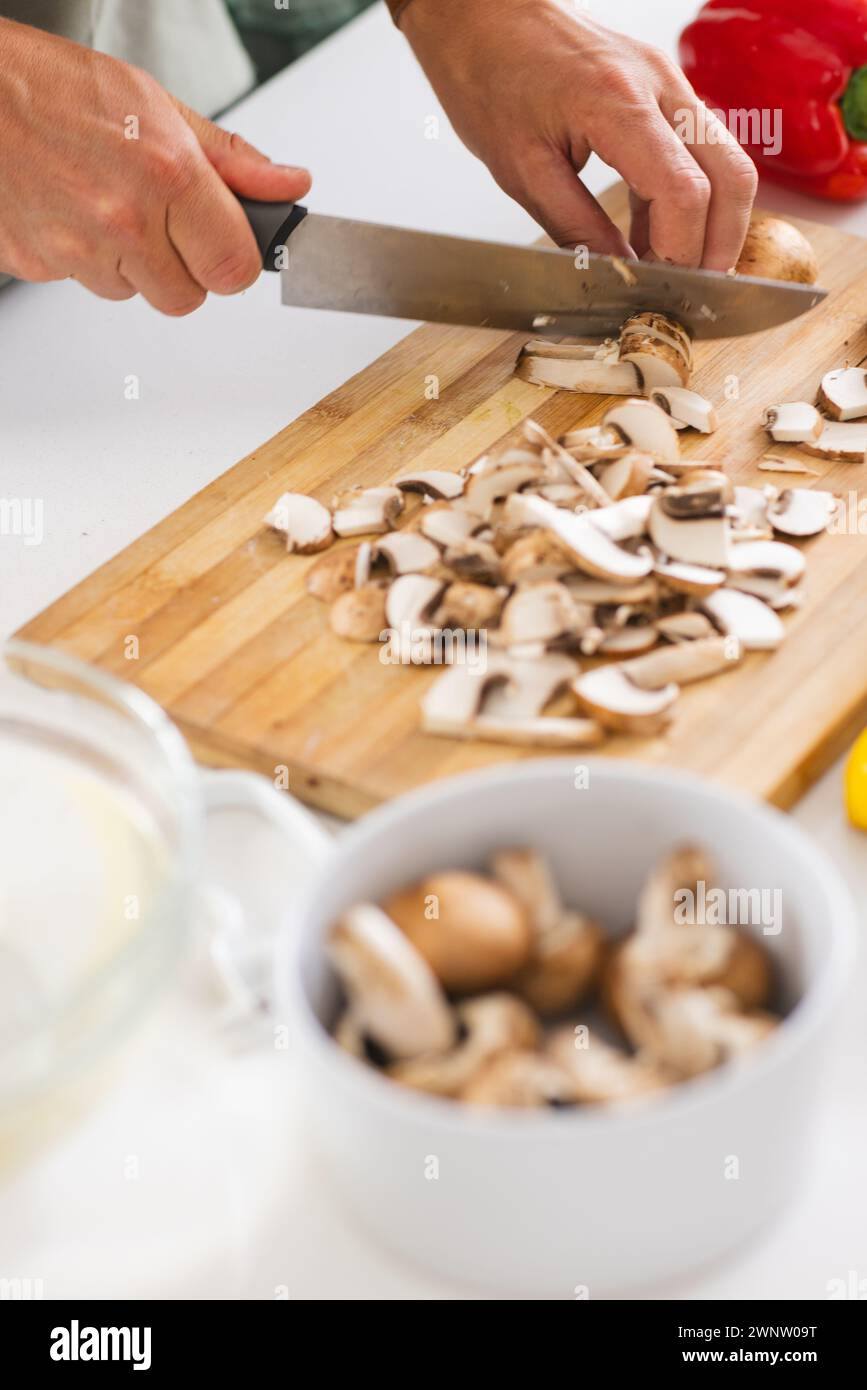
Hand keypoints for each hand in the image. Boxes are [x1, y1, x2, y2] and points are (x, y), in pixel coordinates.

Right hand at [0, 18, 310, 312]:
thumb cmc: (55, 87)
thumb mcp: (156, 105)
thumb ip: (228, 158)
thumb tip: (287, 184)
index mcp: (166, 174)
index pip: (234, 269)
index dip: (233, 261)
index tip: (225, 245)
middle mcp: (123, 220)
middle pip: (186, 297)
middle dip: (183, 268)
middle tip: (163, 222)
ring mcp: (78, 250)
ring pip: (134, 293)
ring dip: (130, 263)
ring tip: (105, 203)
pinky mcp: (38, 266)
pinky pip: (84, 283)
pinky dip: (85, 257)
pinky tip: (72, 210)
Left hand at [400, 0, 756, 269]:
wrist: (481, 16)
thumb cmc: (489, 79)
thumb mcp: (522, 172)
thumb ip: (576, 229)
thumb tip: (619, 276)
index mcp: (617, 104)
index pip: (684, 191)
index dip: (681, 252)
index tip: (661, 291)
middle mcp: (658, 85)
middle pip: (732, 176)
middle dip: (721, 244)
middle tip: (691, 293)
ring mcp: (667, 83)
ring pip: (725, 163)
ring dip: (707, 225)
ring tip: (665, 271)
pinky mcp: (662, 90)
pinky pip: (697, 152)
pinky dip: (685, 201)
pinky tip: (651, 237)